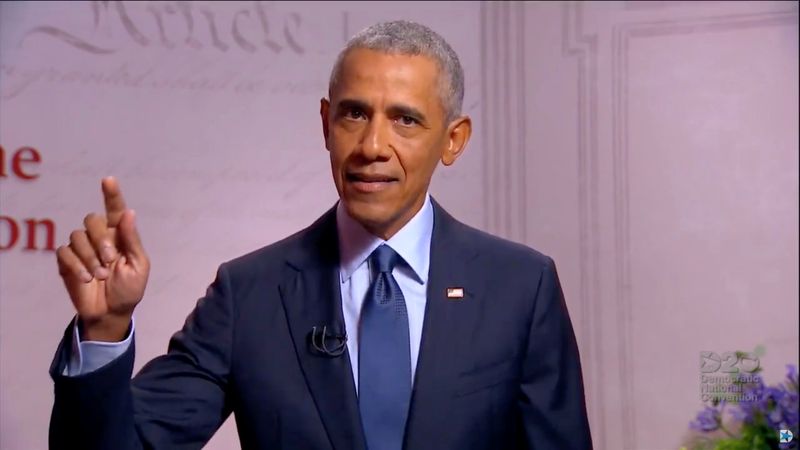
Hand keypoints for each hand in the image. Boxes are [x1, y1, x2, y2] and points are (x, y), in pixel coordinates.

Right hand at [56, 177, 149, 341]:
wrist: (111, 312)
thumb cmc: (129, 289)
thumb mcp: (138, 266)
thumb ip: (132, 240)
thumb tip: (129, 212)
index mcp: (119, 235)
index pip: (114, 210)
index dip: (111, 194)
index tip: (108, 180)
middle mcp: (99, 237)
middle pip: (91, 220)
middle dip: (99, 239)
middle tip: (109, 260)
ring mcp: (82, 249)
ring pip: (76, 236)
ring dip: (89, 257)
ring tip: (99, 276)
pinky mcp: (67, 262)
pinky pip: (64, 252)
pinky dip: (76, 265)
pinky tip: (86, 279)